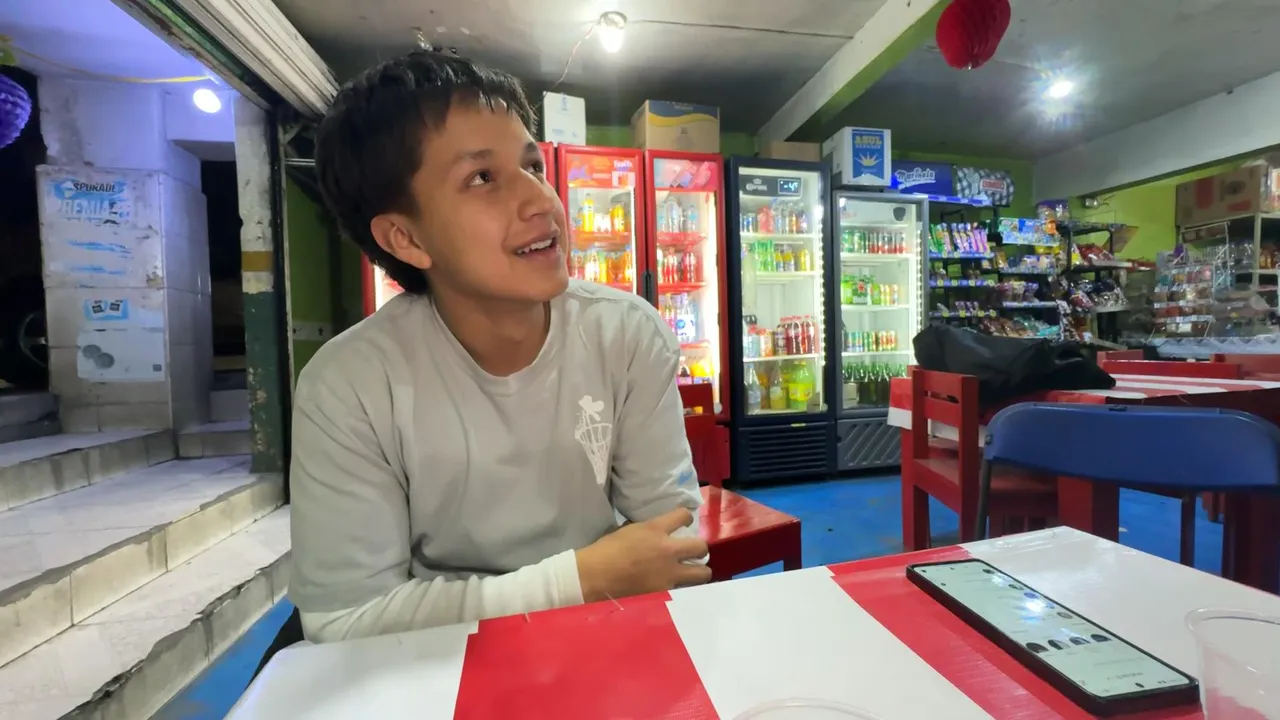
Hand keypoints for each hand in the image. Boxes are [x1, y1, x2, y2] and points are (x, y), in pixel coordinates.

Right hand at [576, 508, 710, 601]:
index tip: (684, 523)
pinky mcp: (665, 592)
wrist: (594, 576)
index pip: (684, 515)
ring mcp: (669, 573)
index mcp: (655, 529)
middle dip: (698, 549)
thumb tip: (655, 532)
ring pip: (703, 572)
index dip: (686, 518)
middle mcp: (668, 550)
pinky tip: (676, 589)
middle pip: (701, 546)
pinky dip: (683, 589)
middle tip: (691, 553)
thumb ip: (647, 531)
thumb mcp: (627, 530)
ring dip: (699, 571)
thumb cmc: (604, 551)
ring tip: (691, 573)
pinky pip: (685, 590)